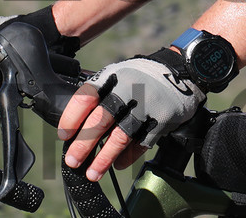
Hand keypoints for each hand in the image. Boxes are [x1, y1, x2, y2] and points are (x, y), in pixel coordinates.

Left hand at [59, 50, 203, 179]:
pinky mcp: (162, 118)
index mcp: (113, 77)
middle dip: (84, 144)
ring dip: (104, 157)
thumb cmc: (141, 78)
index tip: (64, 135)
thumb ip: (101, 96)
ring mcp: (147, 104)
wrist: (181, 71)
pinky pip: (142, 142)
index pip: (86, 96)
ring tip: (92, 173)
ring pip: (121, 135)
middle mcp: (129, 89)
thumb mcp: (119, 76)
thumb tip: (76, 128)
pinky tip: (118, 164)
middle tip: (72, 161)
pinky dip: (129, 156)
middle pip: (101, 119)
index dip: (72, 118)